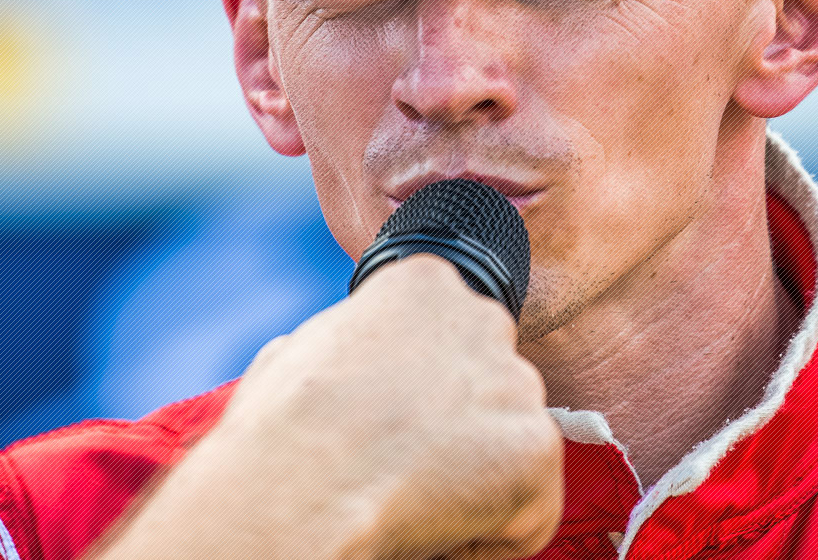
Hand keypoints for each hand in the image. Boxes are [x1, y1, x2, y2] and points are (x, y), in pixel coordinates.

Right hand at [93, 255, 563, 559]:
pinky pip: (529, 511)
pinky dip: (488, 536)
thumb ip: (348, 344)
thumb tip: (340, 362)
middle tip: (403, 466)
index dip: (419, 391)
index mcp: (424, 282)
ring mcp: (517, 383)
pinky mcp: (537, 449)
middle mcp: (482, 318)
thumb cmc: (280, 431)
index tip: (389, 422)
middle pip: (489, 385)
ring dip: (473, 480)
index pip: (449, 334)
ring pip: (511, 446)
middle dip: (457, 428)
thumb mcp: (298, 351)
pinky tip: (432, 527)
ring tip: (410, 497)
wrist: (296, 488)